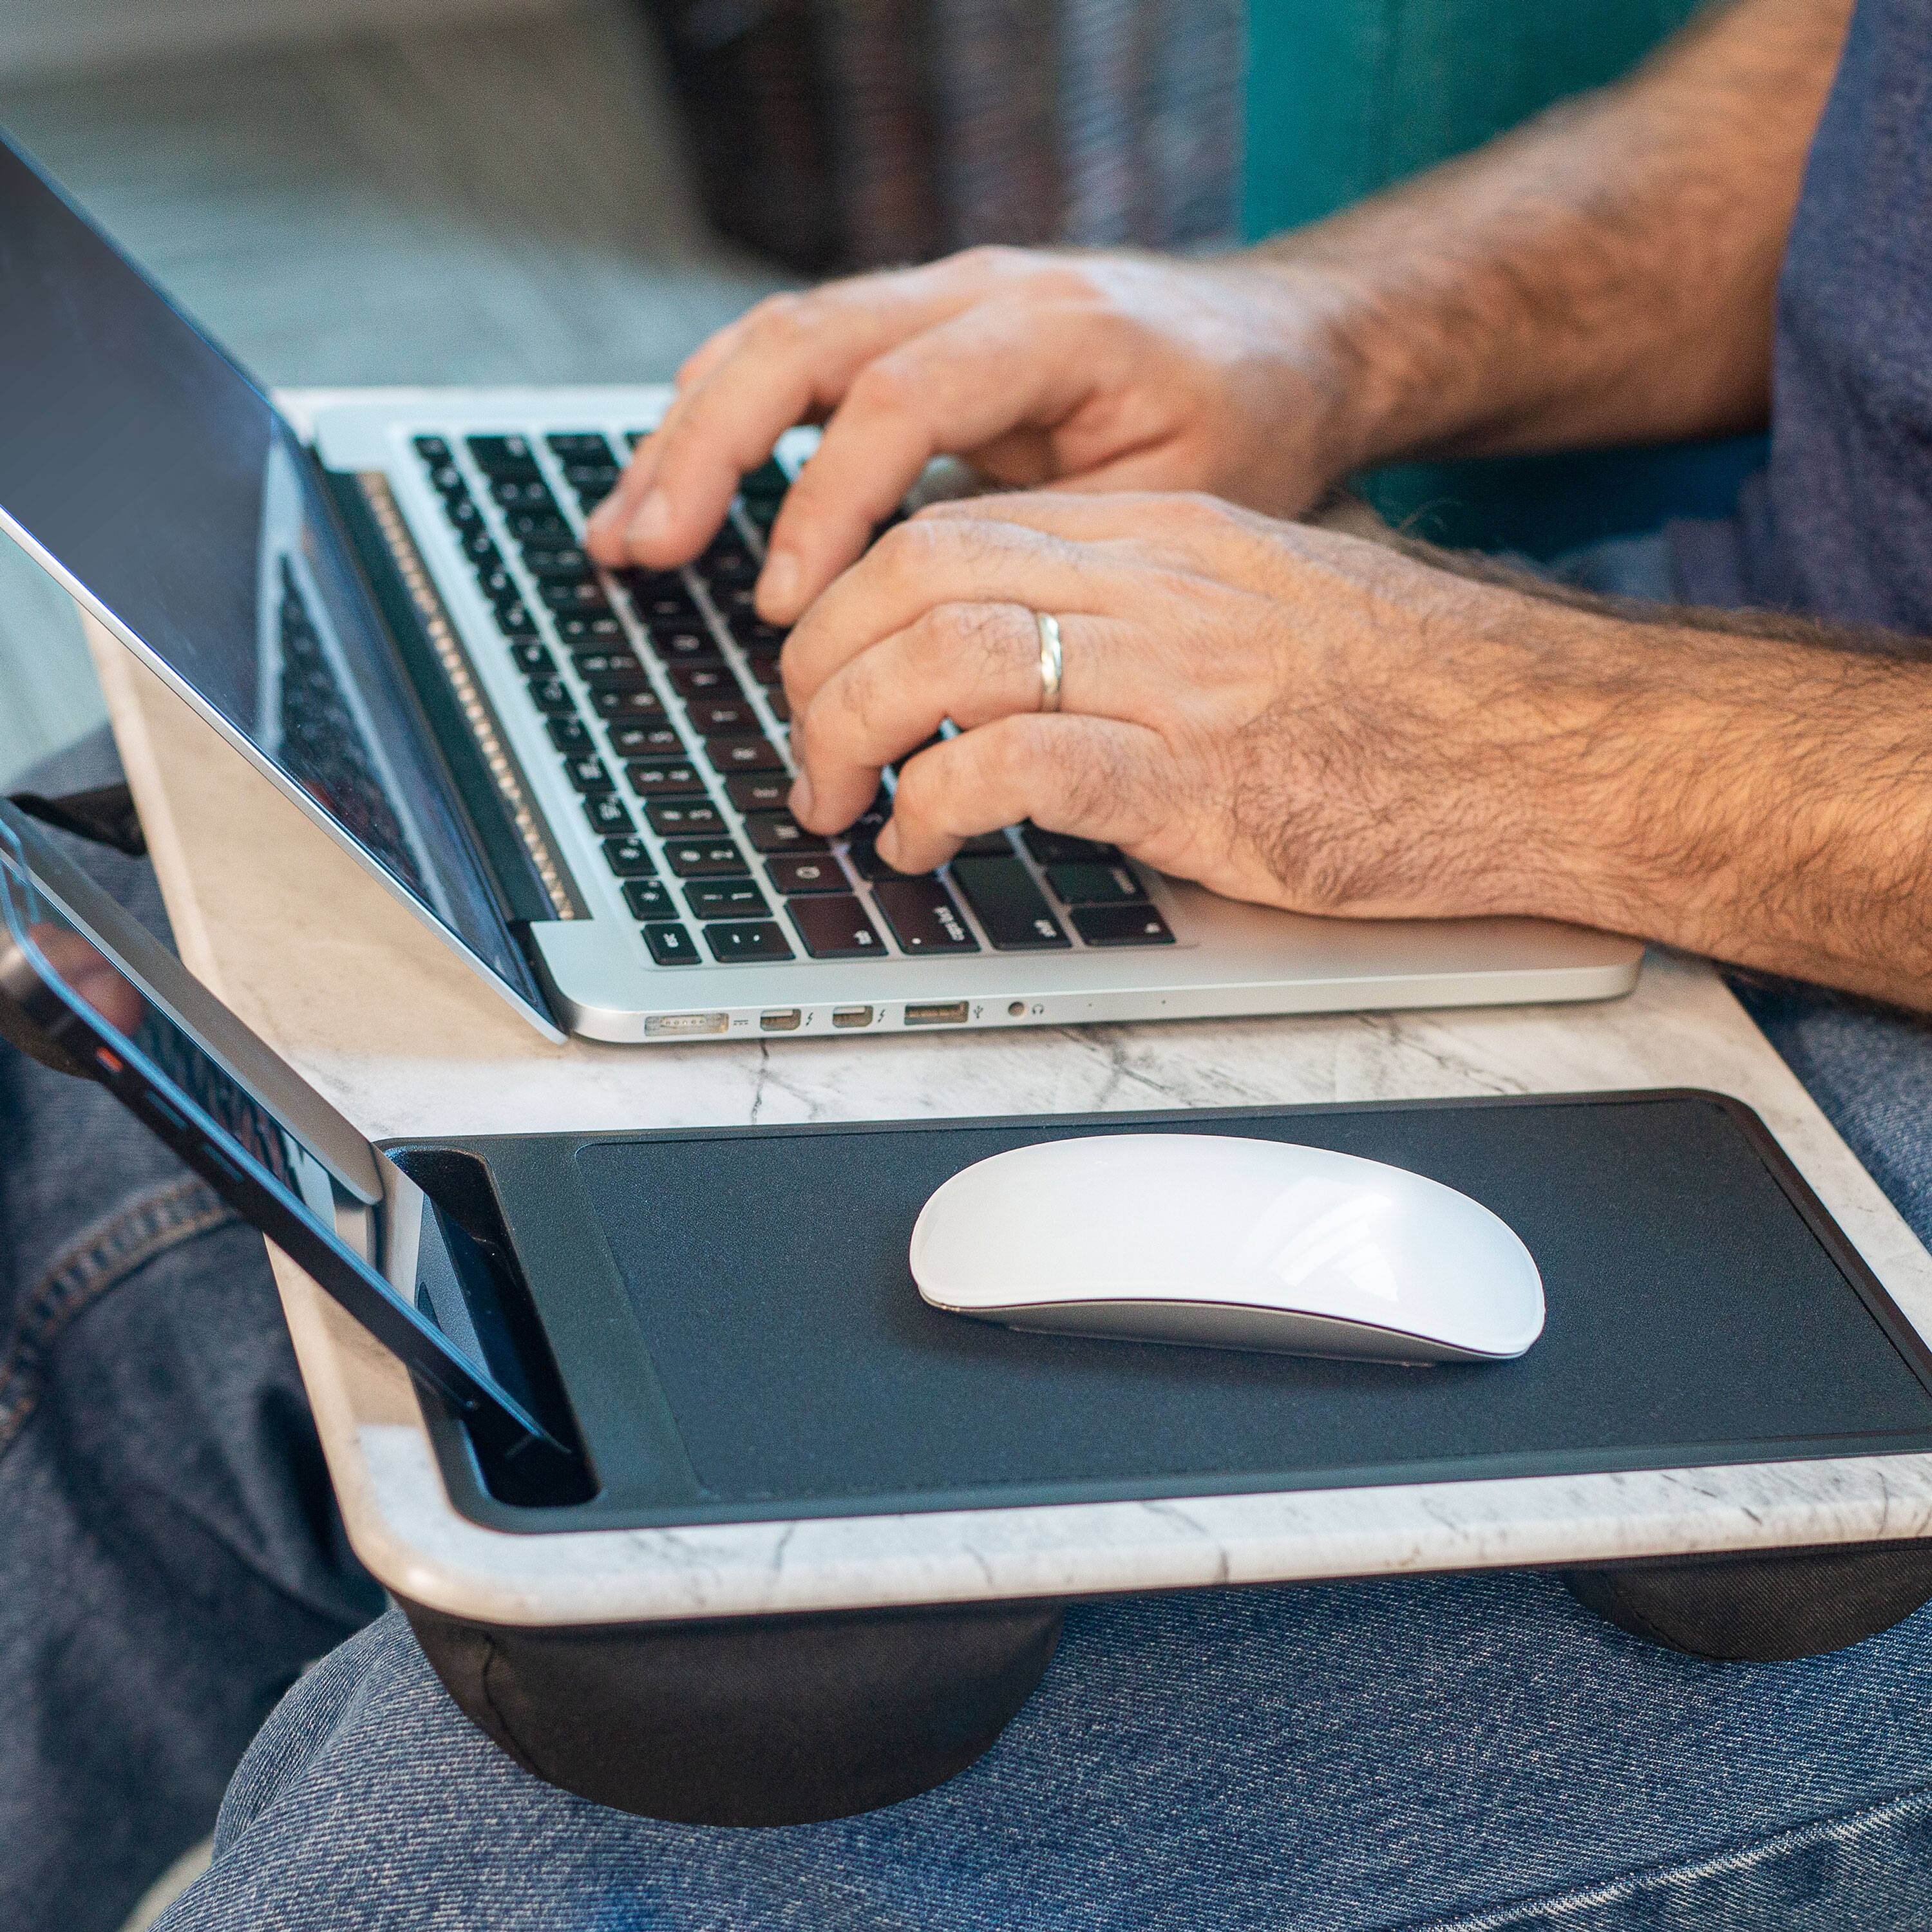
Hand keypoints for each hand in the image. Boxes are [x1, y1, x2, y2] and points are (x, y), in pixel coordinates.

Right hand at [584, 247, 1360, 626]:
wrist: (1281, 344)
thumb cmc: (1245, 430)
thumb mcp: (1183, 498)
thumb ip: (1056, 540)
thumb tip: (935, 626)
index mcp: (1050, 328)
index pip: (899, 398)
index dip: (825, 501)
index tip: (785, 605)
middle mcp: (978, 291)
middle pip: (802, 341)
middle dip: (708, 450)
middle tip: (643, 549)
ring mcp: (939, 299)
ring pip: (778, 339)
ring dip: (688, 435)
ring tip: (625, 533)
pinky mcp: (917, 329)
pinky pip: (797, 355)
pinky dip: (724, 418)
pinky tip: (674, 481)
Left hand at [781, 492, 1630, 925]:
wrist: (1552, 744)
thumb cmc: (1414, 695)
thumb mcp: (1262, 607)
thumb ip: (1142, 611)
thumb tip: (1025, 662)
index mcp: (1163, 533)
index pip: (949, 527)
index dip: (849, 603)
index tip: (825, 674)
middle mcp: (1155, 584)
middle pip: (915, 574)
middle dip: (819, 665)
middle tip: (807, 752)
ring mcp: (1174, 679)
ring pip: (939, 656)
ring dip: (849, 736)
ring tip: (839, 806)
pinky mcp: (1198, 783)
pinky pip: (1010, 768)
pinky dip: (930, 807)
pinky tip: (919, 846)